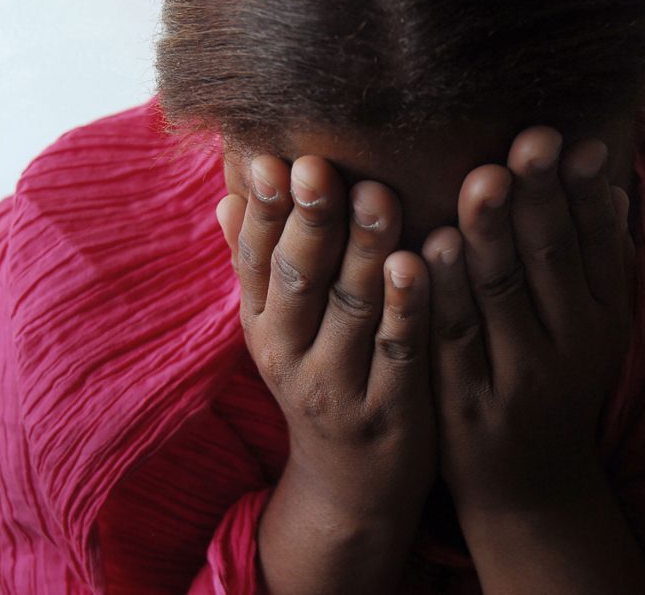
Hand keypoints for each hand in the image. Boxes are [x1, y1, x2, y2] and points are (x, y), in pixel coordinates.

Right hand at [215, 154, 435, 591]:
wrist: (348, 488)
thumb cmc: (321, 382)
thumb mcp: (278, 331)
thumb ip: (259, 264)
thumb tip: (224, 195)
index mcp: (264, 324)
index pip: (256, 258)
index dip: (264, 209)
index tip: (270, 156)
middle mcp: (290, 354)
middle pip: (299, 278)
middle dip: (309, 220)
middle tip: (319, 165)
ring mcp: (339, 387)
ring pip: (351, 310)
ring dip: (363, 251)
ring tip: (378, 195)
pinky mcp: (389, 414)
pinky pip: (398, 355)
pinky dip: (407, 310)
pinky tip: (420, 265)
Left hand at [421, 126, 633, 515]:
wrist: (532, 486)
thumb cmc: (562, 385)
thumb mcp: (596, 330)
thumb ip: (603, 261)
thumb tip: (612, 185)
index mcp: (605, 319)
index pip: (598, 245)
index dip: (583, 192)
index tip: (572, 139)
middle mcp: (571, 348)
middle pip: (549, 260)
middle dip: (537, 196)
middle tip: (527, 141)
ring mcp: (517, 380)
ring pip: (499, 296)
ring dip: (490, 236)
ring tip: (482, 182)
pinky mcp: (465, 407)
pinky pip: (451, 341)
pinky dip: (440, 293)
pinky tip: (426, 249)